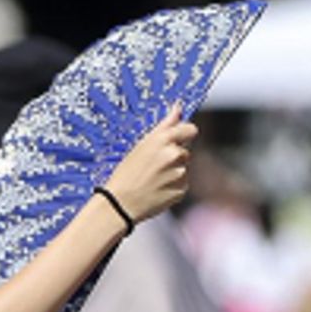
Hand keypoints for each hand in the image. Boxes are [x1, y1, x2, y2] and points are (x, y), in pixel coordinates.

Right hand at [102, 104, 196, 221]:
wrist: (120, 204)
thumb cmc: (125, 173)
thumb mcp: (140, 145)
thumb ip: (164, 126)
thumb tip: (178, 108)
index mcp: (163, 140)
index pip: (190, 129)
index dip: (184, 134)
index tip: (176, 140)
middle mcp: (175, 154)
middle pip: (185, 150)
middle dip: (174, 156)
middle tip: (153, 165)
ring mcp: (181, 173)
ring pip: (183, 167)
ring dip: (173, 171)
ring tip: (152, 179)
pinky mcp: (182, 189)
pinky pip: (182, 183)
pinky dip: (172, 185)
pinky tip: (156, 189)